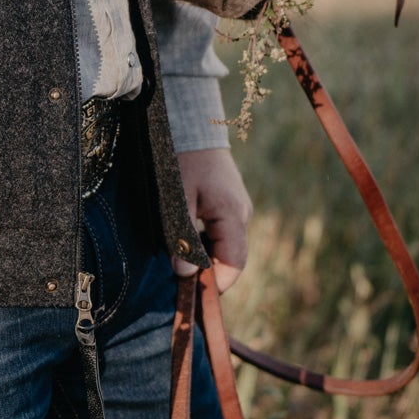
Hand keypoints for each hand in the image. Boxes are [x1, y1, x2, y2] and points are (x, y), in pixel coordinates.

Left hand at [171, 147, 252, 293]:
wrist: (194, 124)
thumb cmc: (183, 158)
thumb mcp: (177, 196)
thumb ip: (182, 235)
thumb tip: (183, 273)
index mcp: (233, 214)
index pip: (234, 264)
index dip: (215, 284)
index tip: (190, 294)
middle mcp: (241, 214)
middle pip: (230, 257)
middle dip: (207, 273)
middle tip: (178, 281)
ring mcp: (237, 208)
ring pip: (225, 245)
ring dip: (204, 257)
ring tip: (178, 260)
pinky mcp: (228, 202)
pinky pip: (221, 232)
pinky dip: (205, 242)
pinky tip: (183, 239)